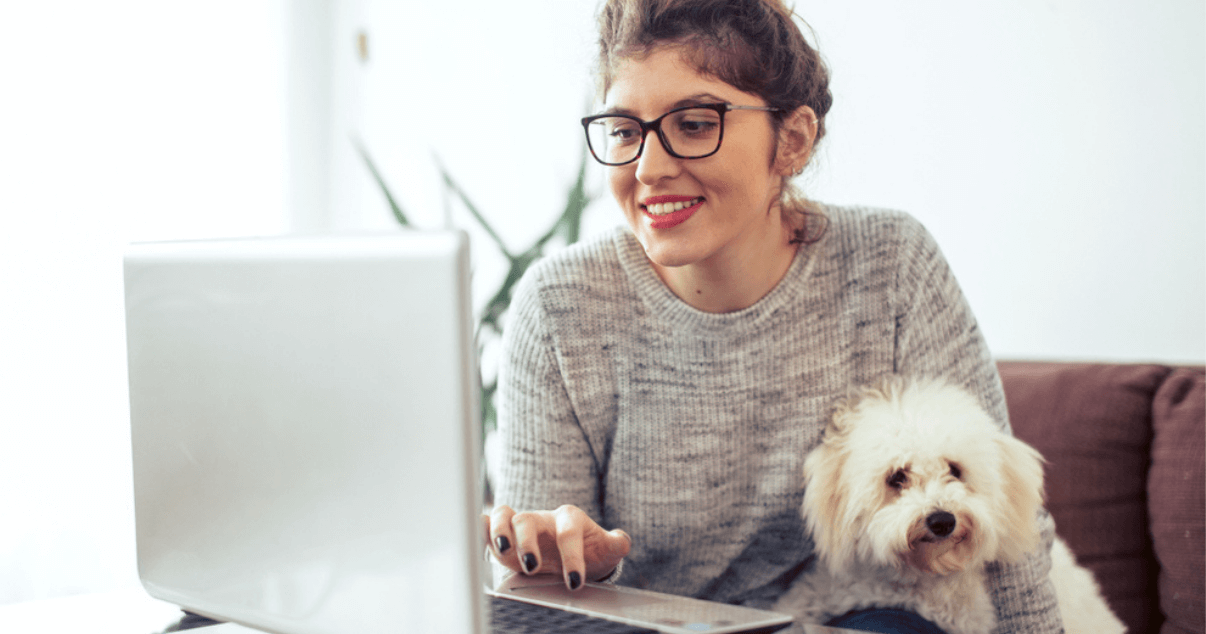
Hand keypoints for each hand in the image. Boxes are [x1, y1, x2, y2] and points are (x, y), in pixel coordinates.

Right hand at [484, 504, 630, 590]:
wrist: (572, 549)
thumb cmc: (588, 549)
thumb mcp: (606, 548)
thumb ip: (615, 544)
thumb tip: (621, 540)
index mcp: (569, 518)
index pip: (568, 532)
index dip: (571, 557)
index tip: (574, 582)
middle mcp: (542, 518)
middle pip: (529, 519)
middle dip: (528, 542)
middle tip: (533, 566)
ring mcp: (521, 524)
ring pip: (504, 515)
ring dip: (498, 531)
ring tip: (500, 550)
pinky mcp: (505, 534)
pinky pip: (487, 523)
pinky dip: (479, 528)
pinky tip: (473, 537)